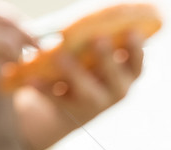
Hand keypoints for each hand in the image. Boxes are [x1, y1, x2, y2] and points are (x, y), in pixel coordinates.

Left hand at [24, 31, 144, 124]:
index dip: (137, 50)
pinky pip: (57, 100)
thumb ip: (100, 41)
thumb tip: (86, 17)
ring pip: (88, 92)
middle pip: (115, 78)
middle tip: (98, 39)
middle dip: (107, 59)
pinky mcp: (70, 110)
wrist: (71, 104)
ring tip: (60, 55)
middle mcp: (115, 92)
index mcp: (126, 75)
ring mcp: (94, 104)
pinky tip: (33, 78)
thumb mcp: (100, 56)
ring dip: (75, 73)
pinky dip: (45, 89)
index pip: (137, 65)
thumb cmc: (89, 66)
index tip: (132, 31)